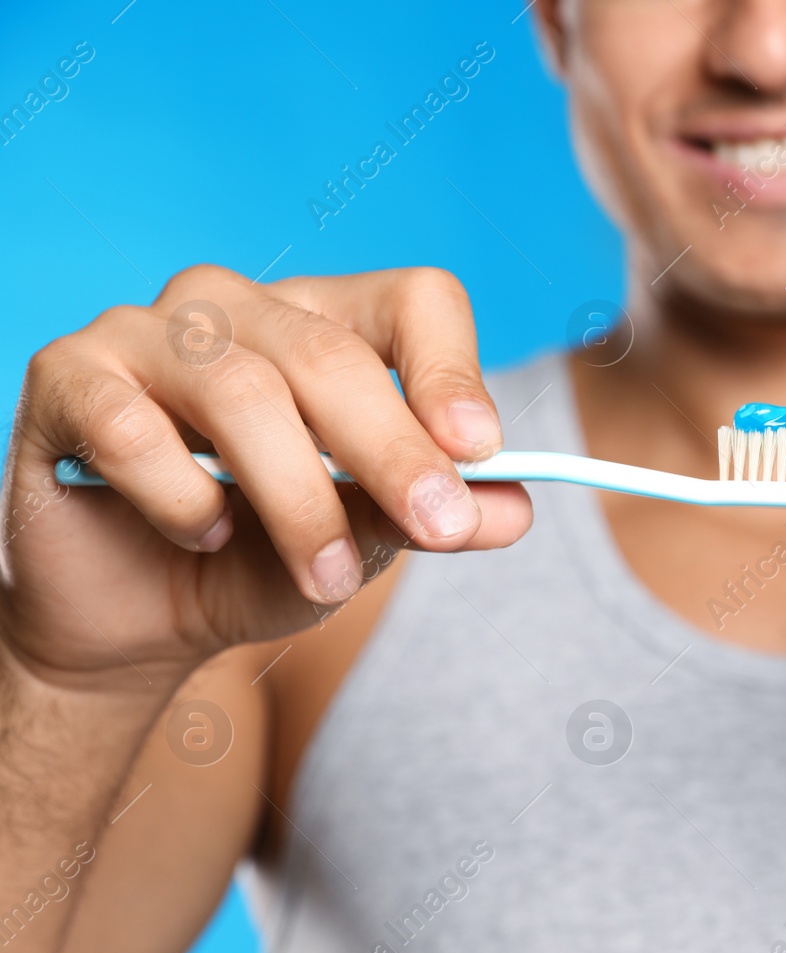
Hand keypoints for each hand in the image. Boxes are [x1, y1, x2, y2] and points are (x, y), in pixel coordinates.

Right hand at [0, 266, 532, 693]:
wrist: (139, 615)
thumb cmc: (259, 558)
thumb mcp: (360, 544)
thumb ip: (430, 517)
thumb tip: (513, 512)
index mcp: (328, 325)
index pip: (414, 301)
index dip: (452, 372)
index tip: (480, 450)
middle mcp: (240, 308)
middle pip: (333, 355)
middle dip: (394, 454)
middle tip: (437, 529)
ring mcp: (147, 331)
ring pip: (242, 390)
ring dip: (297, 499)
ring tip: (323, 579)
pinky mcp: (68, 377)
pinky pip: (133, 427)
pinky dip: (180, 496)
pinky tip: (204, 535)